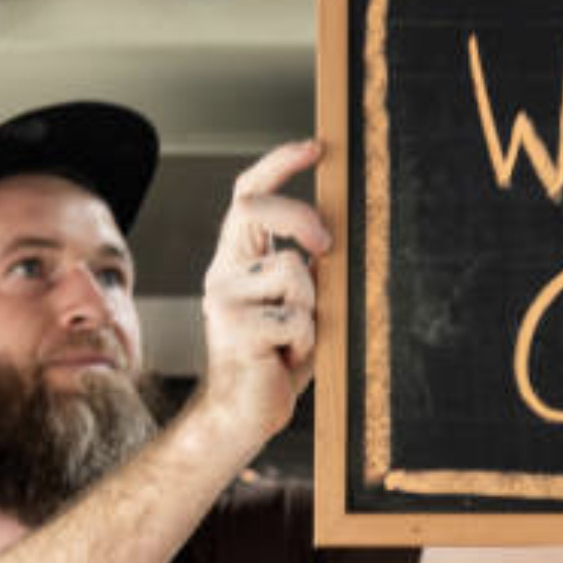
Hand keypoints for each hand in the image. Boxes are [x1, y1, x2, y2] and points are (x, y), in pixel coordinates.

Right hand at [199, 139, 332, 444]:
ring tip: (296, 341)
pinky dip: (305, 342)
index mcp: (237, 261)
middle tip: (328, 245)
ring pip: (292, 273)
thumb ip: (310, 271)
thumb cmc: (277, 360)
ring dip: (312, 310)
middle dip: (300, 217)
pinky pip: (295, 317)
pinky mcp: (233, 328)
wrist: (243, 415)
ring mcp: (222, 299)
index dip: (279, 165)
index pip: (248, 196)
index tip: (315, 147)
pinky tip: (286, 360)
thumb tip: (340, 237)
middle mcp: (223, 273)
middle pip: (254, 210)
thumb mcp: (301, 306)